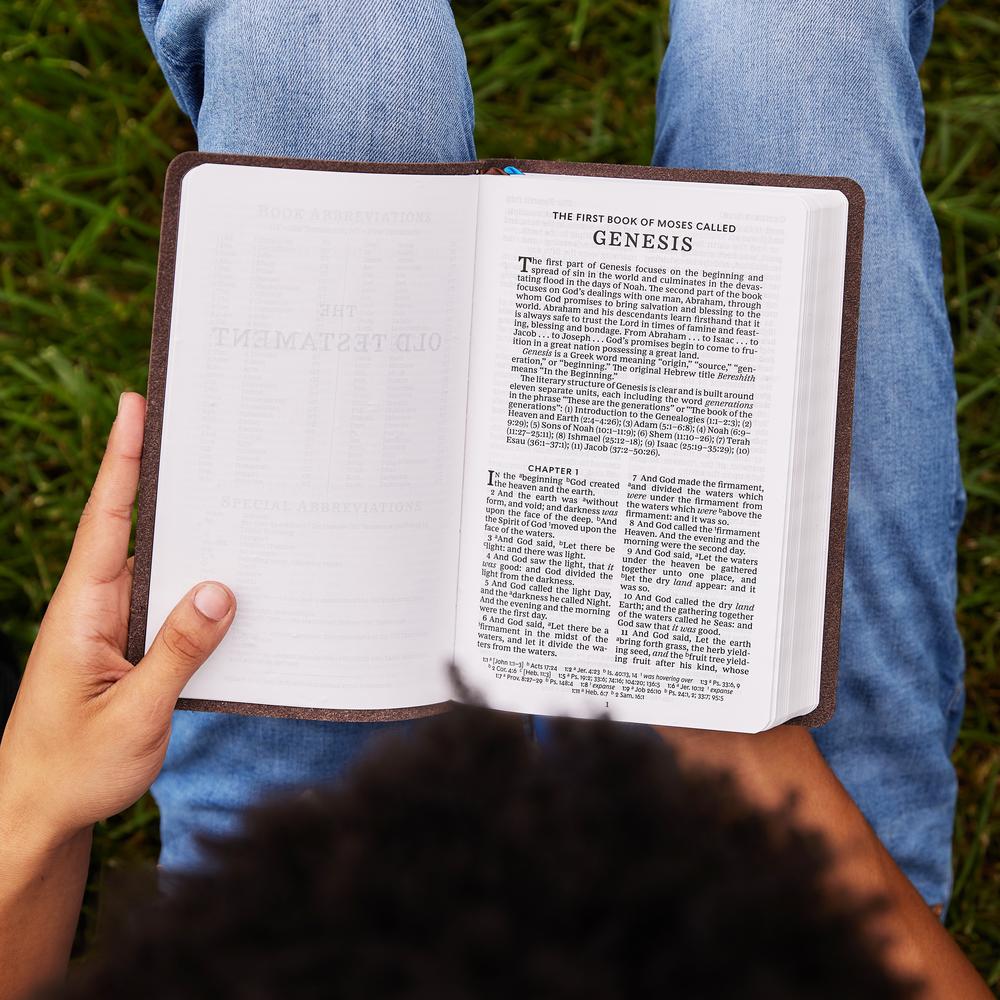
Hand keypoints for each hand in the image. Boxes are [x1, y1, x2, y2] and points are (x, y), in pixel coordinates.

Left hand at [0, 392, 235, 854]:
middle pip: (134, 527)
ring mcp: (111, 626)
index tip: (136, 407)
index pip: (106, 522)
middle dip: (162, 474)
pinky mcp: (128, 647)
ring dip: (190, 532)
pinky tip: (232, 582)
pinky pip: (168, 603)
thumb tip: (221, 592)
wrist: (37, 812)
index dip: (122, 462)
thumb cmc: (73, 770)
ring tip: (235, 495)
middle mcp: (96, 607)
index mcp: (82, 612)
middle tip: (205, 432)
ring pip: (157, 565)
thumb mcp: (133, 717)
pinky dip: (197, 584)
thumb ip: (178, 653)